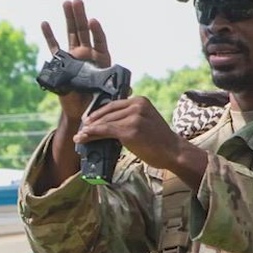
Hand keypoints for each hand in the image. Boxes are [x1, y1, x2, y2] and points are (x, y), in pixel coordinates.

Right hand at [38, 0, 112, 125]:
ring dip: (68, 19)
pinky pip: (54, 48)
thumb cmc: (97, 101)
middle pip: (84, 31)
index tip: (93, 20)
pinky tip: (45, 23)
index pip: (100, 41)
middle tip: (78, 1)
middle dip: (81, 16)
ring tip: (66, 3)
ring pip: (71, 34)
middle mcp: (88, 54)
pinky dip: (50, 36)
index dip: (97, 31)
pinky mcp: (61, 63)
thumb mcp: (111, 95)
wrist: (82, 110)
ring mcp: (74, 56)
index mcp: (101, 59)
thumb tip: (129, 88)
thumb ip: (119, 90)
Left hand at [74, 96, 207, 183]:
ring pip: (104, 122)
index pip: (113, 105)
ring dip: (89, 131)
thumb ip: (130, 118)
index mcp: (140, 100)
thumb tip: (107, 124)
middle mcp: (136, 105)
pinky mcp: (129, 130)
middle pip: (107, 113)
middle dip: (92, 122)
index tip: (87, 120)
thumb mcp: (145, 121)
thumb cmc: (159, 140)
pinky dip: (91, 135)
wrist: (173, 151)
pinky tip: (83, 138)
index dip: (98, 112)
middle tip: (81, 129)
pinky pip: (105, 131)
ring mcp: (133, 117)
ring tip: (79, 137)